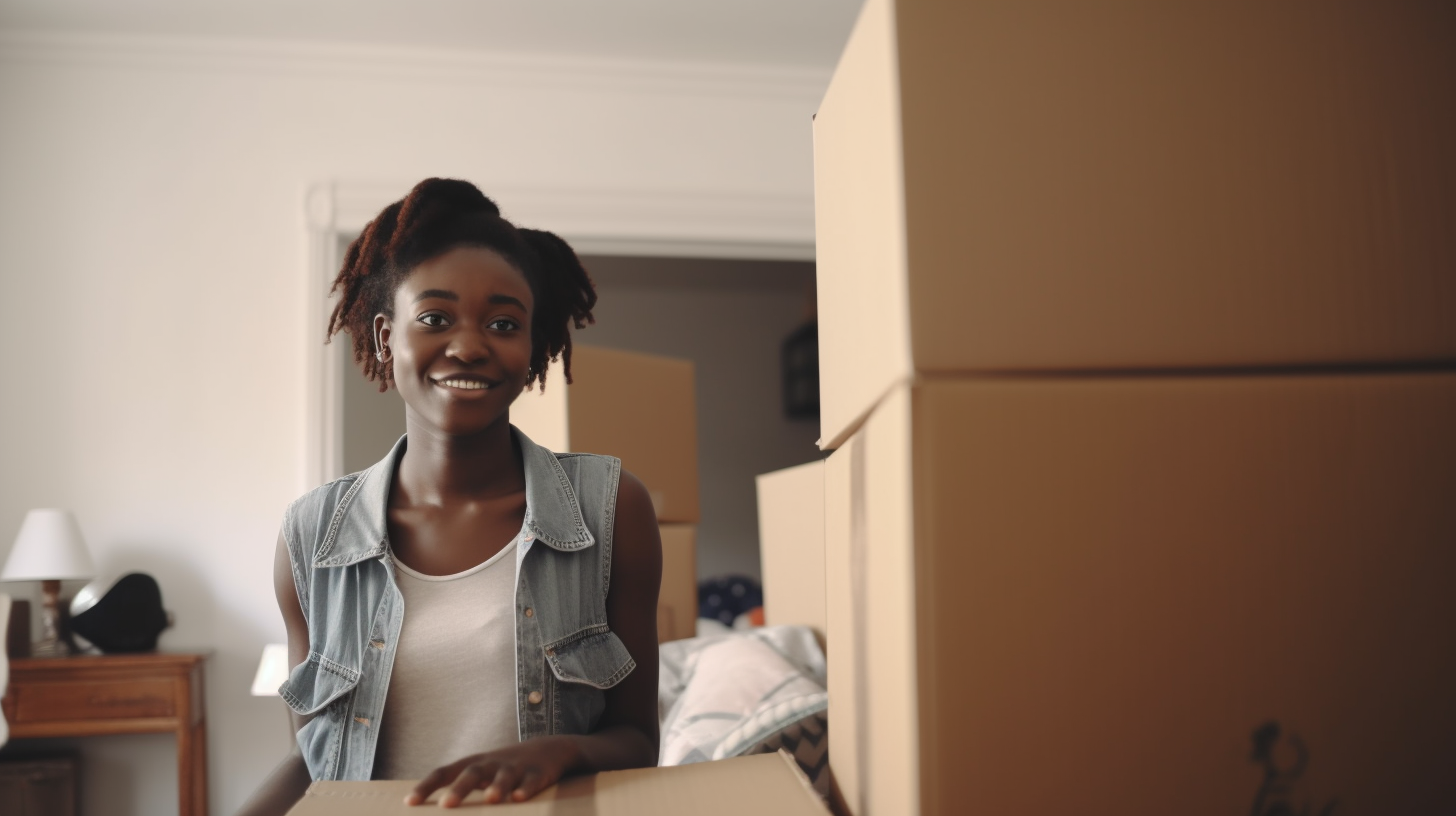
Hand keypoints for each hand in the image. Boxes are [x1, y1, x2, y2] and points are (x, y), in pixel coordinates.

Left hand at [405, 736, 579, 807]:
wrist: (550, 749)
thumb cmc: (505, 767)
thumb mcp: (482, 771)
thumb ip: (459, 786)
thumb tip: (430, 808)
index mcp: (473, 764)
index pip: (444, 772)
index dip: (427, 786)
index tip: (410, 802)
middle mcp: (492, 763)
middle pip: (473, 773)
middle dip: (460, 789)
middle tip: (446, 805)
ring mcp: (516, 767)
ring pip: (505, 776)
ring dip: (497, 786)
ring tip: (491, 799)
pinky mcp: (538, 773)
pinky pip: (532, 781)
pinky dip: (526, 789)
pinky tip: (520, 798)